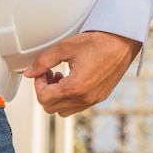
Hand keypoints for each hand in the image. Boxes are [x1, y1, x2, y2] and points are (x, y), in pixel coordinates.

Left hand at [23, 31, 141, 116]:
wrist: (123, 41)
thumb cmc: (99, 42)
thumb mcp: (65, 47)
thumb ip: (43, 61)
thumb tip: (30, 72)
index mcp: (75, 87)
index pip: (44, 99)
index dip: (38, 84)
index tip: (42, 71)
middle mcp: (85, 98)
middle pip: (51, 108)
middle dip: (46, 90)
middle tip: (49, 73)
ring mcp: (94, 99)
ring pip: (64, 111)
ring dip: (58, 96)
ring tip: (61, 77)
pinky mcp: (101, 97)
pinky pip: (78, 106)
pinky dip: (70, 97)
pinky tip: (73, 79)